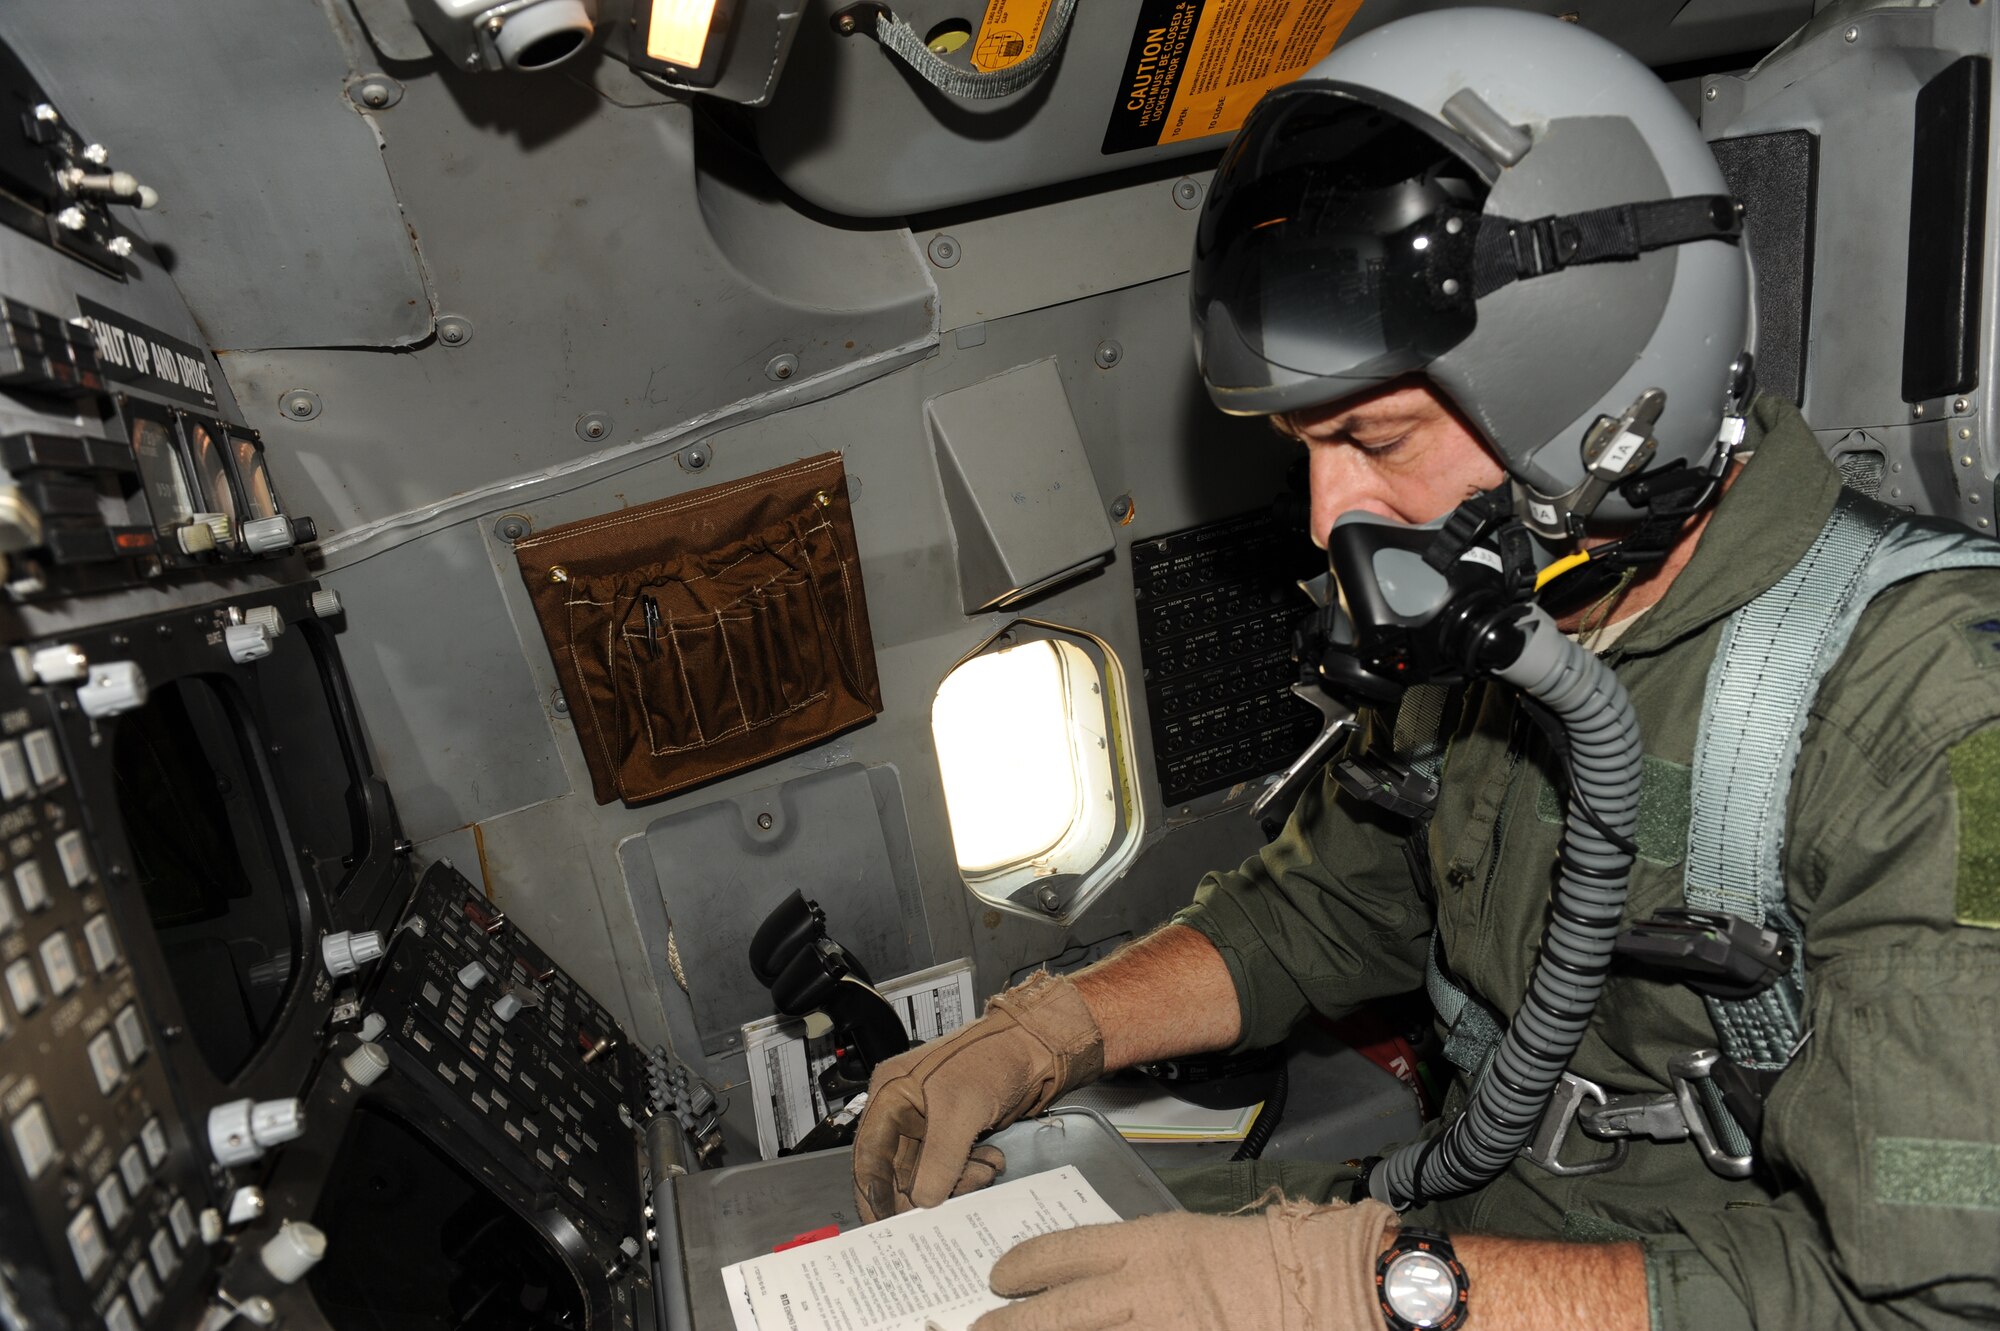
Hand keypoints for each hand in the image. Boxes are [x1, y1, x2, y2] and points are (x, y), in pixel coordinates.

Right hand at [852, 972, 1102, 1220]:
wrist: (1038, 1046)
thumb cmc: (992, 1060)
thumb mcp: (959, 1111)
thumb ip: (939, 1161)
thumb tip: (924, 1203)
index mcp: (891, 1094)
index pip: (870, 1154)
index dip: (873, 1193)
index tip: (884, 1228)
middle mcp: (906, 1109)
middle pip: (902, 1169)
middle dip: (926, 1190)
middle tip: (945, 1210)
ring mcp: (933, 1121)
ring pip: (933, 1172)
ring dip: (959, 1180)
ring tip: (985, 1170)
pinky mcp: (959, 1129)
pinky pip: (957, 1165)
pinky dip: (974, 1170)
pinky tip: (993, 1161)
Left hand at [972, 1199, 1398, 1330]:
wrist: (1328, 1290)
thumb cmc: (1266, 1261)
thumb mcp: (1192, 1245)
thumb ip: (1138, 1266)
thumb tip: (1090, 1290)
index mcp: (1146, 1247)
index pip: (1060, 1253)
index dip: (1021, 1268)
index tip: (999, 1279)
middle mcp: (1141, 1294)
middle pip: (1049, 1315)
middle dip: (1005, 1328)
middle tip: (979, 1330)